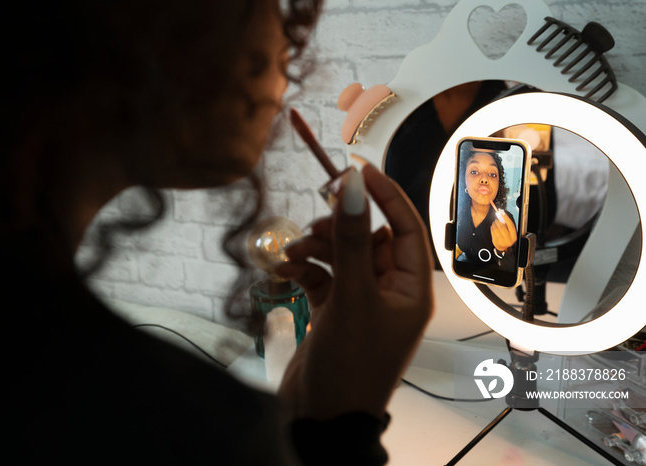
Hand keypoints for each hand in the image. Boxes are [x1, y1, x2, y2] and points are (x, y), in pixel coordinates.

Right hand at [274, 163, 433, 420]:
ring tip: (294, 251)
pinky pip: (323, 275)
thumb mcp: (352, 297)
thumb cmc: (351, 365)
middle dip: (341, 227)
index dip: (386, 195)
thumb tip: (353, 187)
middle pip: (369, 238)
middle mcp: (391, 292)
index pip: (406, 227)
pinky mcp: (335, 311)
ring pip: (342, 255)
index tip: (358, 170)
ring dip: (318, 247)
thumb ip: (352, 240)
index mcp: (412, 289)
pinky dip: (305, 268)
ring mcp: (362, 301)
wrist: (322, 418)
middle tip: (315, 218)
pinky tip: (287, 268)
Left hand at [490, 211, 516, 252]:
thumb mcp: (511, 233)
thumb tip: (503, 216)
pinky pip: (492, 232)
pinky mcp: (495, 241)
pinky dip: (492, 228)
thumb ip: (508, 225)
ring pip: (496, 230)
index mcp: (514, 236)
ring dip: (494, 224)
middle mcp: (508, 239)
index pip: (510, 225)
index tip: (502, 213)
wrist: (504, 248)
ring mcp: (501, 241)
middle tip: (497, 219)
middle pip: (502, 227)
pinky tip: (493, 226)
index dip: (506, 218)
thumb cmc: (508, 237)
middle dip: (499, 221)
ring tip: (494, 222)